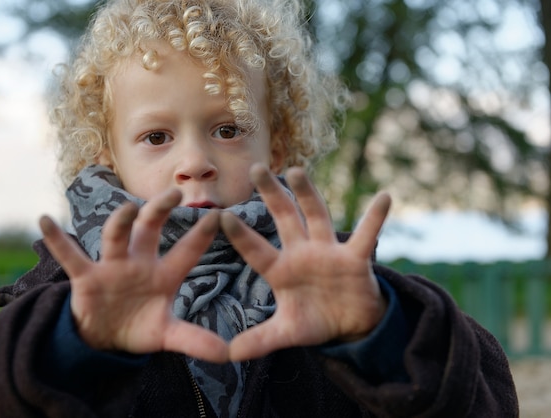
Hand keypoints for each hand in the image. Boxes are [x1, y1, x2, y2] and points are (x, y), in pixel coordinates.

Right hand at [39, 189, 228, 362]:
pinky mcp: (86, 277)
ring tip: (127, 209)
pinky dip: (57, 239)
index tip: (219, 214)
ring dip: (121, 223)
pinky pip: (70, 256)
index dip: (201, 235)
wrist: (104, 339)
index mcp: (163, 275)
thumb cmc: (139, 327)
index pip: (186, 251)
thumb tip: (228, 355)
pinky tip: (45, 220)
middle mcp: (139, 263)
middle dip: (160, 210)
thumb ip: (194, 340)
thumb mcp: (167, 335)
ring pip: (116, 237)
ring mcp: (112, 267)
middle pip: (150, 229)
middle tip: (175, 193)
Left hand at [220, 164, 390, 361]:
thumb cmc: (314, 321)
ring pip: (317, 217)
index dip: (241, 235)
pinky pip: (367, 236)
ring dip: (308, 194)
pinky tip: (384, 196)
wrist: (349, 324)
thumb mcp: (286, 332)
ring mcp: (328, 252)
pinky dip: (376, 218)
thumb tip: (228, 355)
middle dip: (272, 195)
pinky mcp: (355, 258)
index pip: (257, 250)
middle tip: (256, 169)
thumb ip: (260, 340)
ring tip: (297, 171)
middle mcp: (302, 253)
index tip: (222, 216)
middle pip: (284, 219)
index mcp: (281, 270)